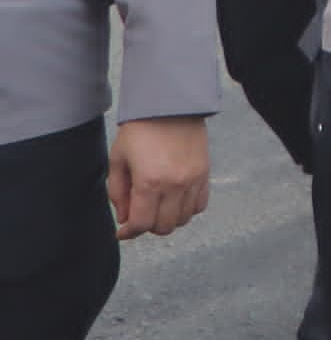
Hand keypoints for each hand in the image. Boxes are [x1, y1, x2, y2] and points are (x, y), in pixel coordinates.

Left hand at [108, 116, 208, 239]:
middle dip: (148, 226)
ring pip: (183, 219)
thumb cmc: (140, 130)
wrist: (170, 106)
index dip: (129, 232)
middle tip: (139, 215)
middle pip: (164, 227)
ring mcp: (193, 180)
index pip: (141, 223)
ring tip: (157, 207)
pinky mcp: (205, 174)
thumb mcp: (118, 160)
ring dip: (167, 219)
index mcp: (149, 182)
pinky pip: (199, 205)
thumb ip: (117, 193)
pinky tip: (175, 200)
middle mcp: (175, 185)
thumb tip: (124, 217)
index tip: (122, 231)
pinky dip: (186, 209)